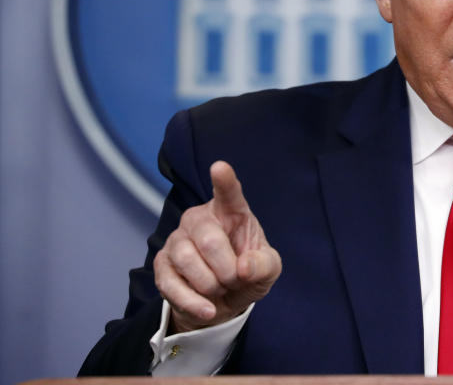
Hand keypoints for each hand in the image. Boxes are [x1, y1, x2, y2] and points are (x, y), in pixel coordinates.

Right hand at [153, 161, 281, 332]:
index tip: (220, 168)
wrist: (224, 303)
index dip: (224, 181)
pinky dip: (192, 301)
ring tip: (220, 289)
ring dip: (209, 283)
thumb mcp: (268, 270)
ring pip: (186, 259)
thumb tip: (244, 267)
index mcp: (231, 211)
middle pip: (208, 238)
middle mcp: (200, 219)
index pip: (228, 193)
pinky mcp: (161, 264)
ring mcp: (177, 240)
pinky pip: (170, 282)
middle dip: (226, 267)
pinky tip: (208, 308)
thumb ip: (264, 265)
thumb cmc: (248, 274)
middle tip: (234, 278)